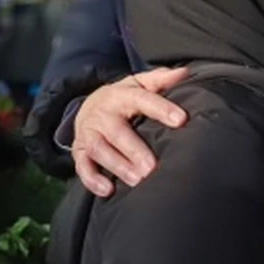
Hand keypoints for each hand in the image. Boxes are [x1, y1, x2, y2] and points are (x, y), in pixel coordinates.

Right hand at [72, 67, 189, 196]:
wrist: (88, 105)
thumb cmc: (124, 98)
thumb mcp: (140, 83)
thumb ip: (161, 79)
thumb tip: (184, 73)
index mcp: (122, 96)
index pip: (143, 99)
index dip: (161, 108)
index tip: (181, 120)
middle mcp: (103, 115)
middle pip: (117, 132)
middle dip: (134, 150)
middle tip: (152, 167)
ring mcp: (89, 133)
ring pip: (99, 150)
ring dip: (117, 166)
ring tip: (137, 180)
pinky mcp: (80, 150)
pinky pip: (82, 166)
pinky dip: (92, 179)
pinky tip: (108, 190)